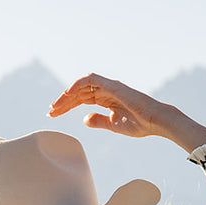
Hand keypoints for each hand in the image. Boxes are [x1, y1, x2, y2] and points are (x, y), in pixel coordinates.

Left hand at [49, 75, 205, 151]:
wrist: (155, 122)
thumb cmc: (138, 124)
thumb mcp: (113, 125)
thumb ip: (98, 121)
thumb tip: (84, 119)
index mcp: (106, 99)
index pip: (81, 99)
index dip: (66, 105)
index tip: (54, 114)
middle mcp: (106, 90)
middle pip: (79, 92)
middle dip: (63, 101)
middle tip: (50, 111)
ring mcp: (109, 87)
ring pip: (82, 85)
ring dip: (67, 94)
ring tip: (56, 105)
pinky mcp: (112, 86)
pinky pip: (91, 79)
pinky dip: (78, 84)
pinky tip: (67, 94)